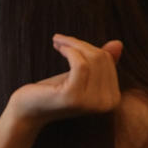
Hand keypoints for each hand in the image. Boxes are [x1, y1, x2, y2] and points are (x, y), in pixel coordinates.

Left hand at [7, 34, 122, 129]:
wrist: (29, 108)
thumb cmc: (54, 90)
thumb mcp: (80, 75)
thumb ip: (100, 63)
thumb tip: (118, 43)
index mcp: (113, 99)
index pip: (108, 61)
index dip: (89, 47)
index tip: (70, 42)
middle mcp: (108, 103)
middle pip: (101, 59)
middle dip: (80, 44)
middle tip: (60, 39)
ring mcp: (91, 102)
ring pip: (92, 59)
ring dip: (72, 44)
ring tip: (57, 42)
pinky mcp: (74, 97)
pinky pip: (80, 64)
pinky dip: (70, 51)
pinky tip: (59, 48)